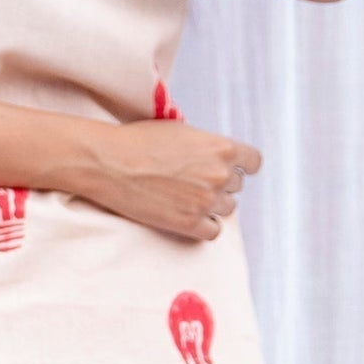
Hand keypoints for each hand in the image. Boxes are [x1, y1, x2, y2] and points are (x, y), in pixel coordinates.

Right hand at [75, 119, 261, 242]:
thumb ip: (207, 146)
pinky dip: (203, 225)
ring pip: (227, 209)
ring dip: (211, 204)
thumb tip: (217, 158)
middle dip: (220, 183)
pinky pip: (213, 231)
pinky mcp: (189, 224)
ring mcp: (206, 202)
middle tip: (193, 180)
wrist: (110, 163)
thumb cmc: (140, 141)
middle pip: (236, 186)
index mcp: (222, 148)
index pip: (253, 162)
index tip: (232, 168)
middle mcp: (220, 175)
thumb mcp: (182, 131)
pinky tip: (187, 216)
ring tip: (186, 197)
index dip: (242, 165)